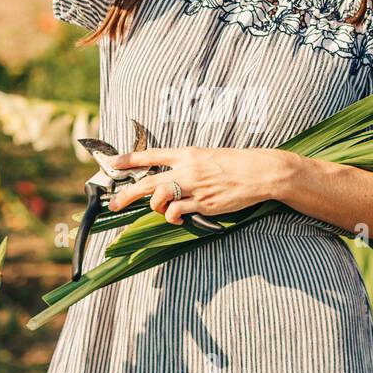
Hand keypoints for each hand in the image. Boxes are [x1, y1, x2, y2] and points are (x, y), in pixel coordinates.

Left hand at [107, 145, 296, 224]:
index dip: (130, 159)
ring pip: (160, 198)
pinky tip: (178, 218)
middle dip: (127, 194)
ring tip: (162, 210)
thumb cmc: (235, 163)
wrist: (259, 172)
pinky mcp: (203, 204)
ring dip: (155, 207)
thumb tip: (168, 175)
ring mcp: (195, 187)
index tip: (113, 163)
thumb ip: (186, 164)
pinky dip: (173, 217)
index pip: (152, 155)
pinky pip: (178, 212)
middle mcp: (188, 169)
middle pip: (149, 182)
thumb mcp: (207, 156)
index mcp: (188, 154)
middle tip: (114, 204)